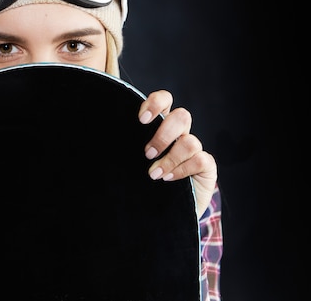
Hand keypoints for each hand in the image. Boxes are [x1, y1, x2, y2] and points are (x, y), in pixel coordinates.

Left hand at [138, 90, 216, 216]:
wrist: (161, 210)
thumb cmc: (142, 180)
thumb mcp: (131, 160)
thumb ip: (127, 146)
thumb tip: (104, 137)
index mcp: (161, 125)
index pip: (164, 100)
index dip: (156, 103)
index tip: (141, 120)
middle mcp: (180, 134)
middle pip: (181, 116)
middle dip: (163, 135)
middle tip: (147, 153)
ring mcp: (195, 150)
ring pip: (190, 141)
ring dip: (170, 158)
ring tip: (154, 174)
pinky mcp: (206, 166)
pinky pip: (200, 159)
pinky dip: (182, 169)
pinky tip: (168, 179)